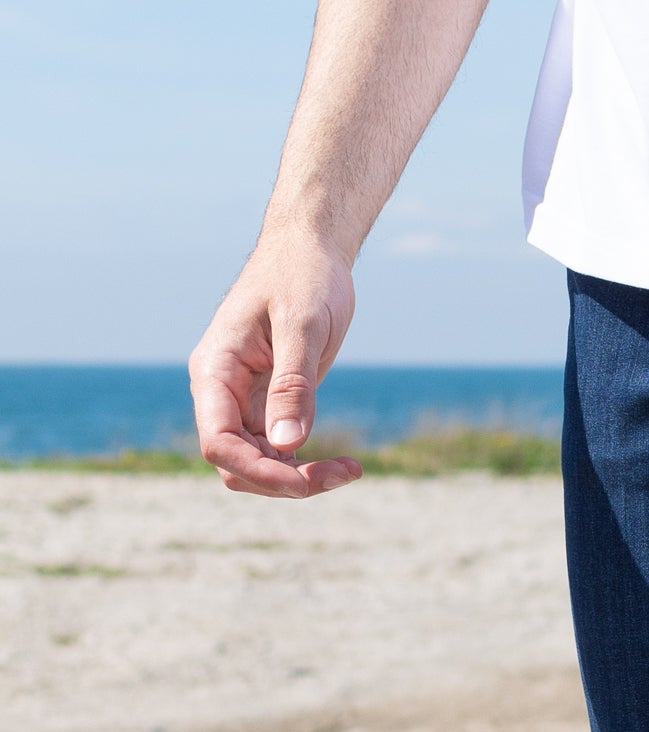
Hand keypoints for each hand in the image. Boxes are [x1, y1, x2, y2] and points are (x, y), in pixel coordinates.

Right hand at [189, 236, 363, 496]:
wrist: (310, 251)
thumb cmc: (303, 275)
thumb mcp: (303, 326)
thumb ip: (293, 384)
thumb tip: (286, 443)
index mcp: (215, 369)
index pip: (218, 443)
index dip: (259, 471)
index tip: (307, 479)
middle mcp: (221, 391)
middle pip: (236, 465)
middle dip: (284, 481)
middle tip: (345, 472)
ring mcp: (242, 401)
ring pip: (257, 465)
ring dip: (299, 479)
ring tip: (350, 470)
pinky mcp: (267, 405)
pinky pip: (276, 452)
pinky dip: (306, 466)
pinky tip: (344, 464)